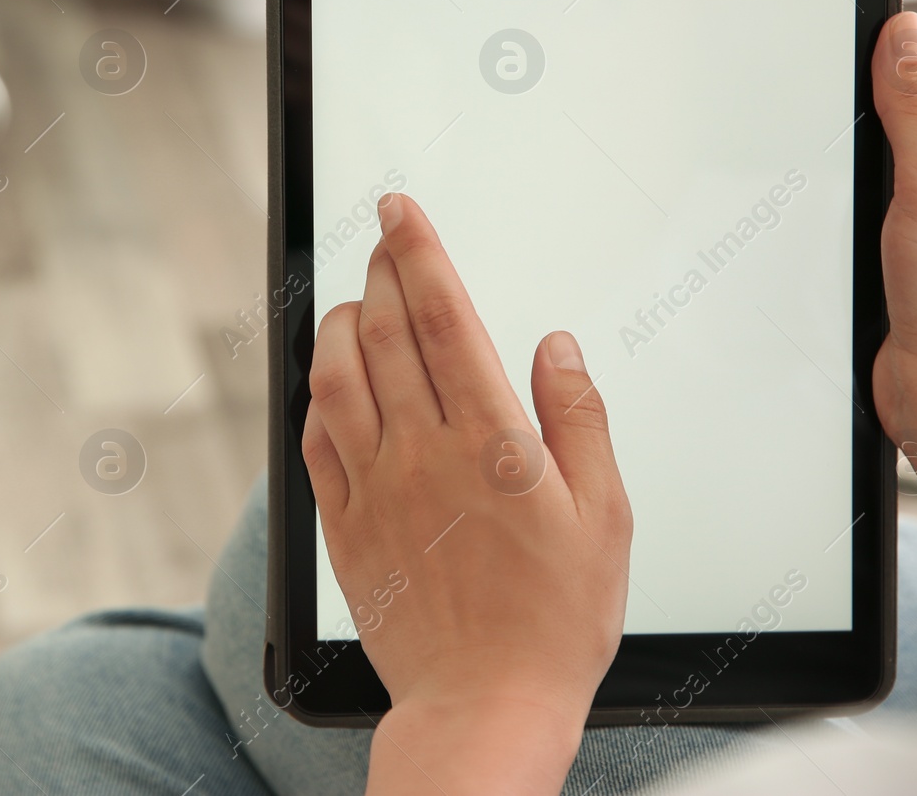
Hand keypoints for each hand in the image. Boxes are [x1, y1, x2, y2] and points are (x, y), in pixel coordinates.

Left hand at [302, 193, 631, 793]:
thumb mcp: (603, 516)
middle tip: (385, 241)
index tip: (401, 210)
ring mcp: (373, 488)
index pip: (441, 317)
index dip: (418, 251)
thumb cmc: (553, 619)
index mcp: (488, 442)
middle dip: (379, 271)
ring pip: (334, 377)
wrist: (484, 706)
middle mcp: (420, 453)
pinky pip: (313, 442)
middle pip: (382, 332)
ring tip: (353, 300)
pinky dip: (316, 396)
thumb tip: (555, 346)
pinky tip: (330, 384)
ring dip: (337, 324)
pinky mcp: (343, 525)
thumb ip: (579, 419)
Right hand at [870, 10, 916, 435]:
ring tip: (887, 222)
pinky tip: (874, 237)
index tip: (865, 105)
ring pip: (900, 156)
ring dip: (875, 179)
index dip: (897, 84)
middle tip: (886, 186)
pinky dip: (871, 208)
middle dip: (883, 138)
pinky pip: (891, 196)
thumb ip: (916, 106)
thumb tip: (904, 34)